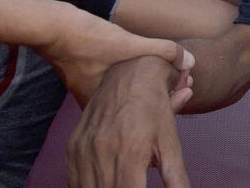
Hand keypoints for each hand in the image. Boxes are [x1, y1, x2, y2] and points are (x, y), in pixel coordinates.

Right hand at [35, 3, 190, 106]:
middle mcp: (98, 106)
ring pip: (125, 98)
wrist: (53, 28)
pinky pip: (114, 88)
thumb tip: (191, 61)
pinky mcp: (83, 80)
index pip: (147, 115)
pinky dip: (130, 83)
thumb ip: (161, 51)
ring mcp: (89, 93)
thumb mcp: (128, 43)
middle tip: (184, 83)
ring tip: (170, 77)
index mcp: (110, 106)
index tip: (186, 89)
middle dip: (163, 97)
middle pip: (137, 109)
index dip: (171, 104)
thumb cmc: (88, 39)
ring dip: (147, 89)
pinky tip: (140, 71)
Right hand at [67, 55, 192, 187]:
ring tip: (121, 183)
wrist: (129, 72)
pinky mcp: (72, 148)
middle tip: (133, 184)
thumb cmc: (154, 109)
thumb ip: (176, 176)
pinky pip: (76, 179)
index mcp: (130, 153)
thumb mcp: (170, 142)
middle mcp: (103, 152)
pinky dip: (88, 186)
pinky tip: (102, 183)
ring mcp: (84, 150)